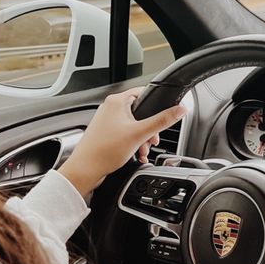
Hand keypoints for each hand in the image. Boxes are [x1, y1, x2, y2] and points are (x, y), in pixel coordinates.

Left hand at [59, 88, 185, 196]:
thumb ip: (162, 121)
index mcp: (117, 101)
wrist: (84, 170)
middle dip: (149, 128)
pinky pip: (125, 133)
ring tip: (142, 150)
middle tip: (152, 139)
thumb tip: (180, 110)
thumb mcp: (140, 134)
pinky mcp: (104, 133)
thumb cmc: (104, 151)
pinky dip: (133, 142)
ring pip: (133, 125)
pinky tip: (136, 154)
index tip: (164, 116)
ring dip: (142, 138)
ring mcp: (106, 121)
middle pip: (140, 111)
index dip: (156, 105)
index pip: (144, 93)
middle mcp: (110, 108)